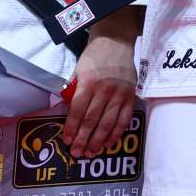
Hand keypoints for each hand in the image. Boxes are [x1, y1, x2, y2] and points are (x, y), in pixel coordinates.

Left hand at [62, 14, 139, 157]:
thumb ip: (73, 89)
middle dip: (83, 139)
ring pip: (108, 123)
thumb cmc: (95, 56)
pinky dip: (116, 133)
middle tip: (77, 153)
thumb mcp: (78, 69)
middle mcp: (105, 90)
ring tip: (90, 153)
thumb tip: (64, 108)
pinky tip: (108, 143)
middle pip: (92, 120)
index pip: (78, 110)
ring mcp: (120, 95)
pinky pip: (124, 120)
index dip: (72, 127)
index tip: (66, 140)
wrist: (118, 41)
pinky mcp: (131, 97)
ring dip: (98, 141)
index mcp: (89, 82)